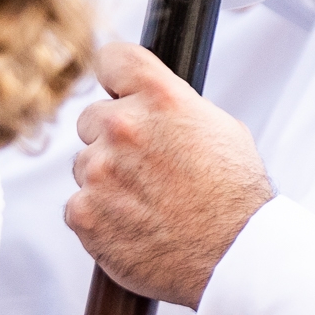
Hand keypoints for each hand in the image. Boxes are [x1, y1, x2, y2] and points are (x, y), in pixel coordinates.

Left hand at [67, 43, 271, 306]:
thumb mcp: (220, 128)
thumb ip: (174, 107)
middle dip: (112, 139)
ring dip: (106, 180)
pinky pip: (78, 206)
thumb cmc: (236, 195)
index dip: (116, 77)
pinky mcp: (84, 212)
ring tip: (146, 204)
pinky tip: (133, 226)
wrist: (235, 255)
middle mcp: (123, 127)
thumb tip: (150, 103)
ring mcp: (98, 171)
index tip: (117, 90)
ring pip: (84, 165)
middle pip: (91, 118)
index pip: (112, 59)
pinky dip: (98, 217)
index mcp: (160, 97)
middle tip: (145, 167)